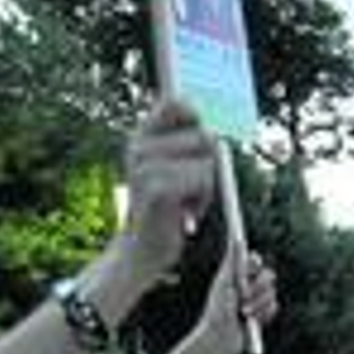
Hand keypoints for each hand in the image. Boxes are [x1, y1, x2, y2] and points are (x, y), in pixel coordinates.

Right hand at [122, 101, 217, 282]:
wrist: (142, 250)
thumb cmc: (166, 209)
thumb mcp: (173, 170)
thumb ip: (187, 144)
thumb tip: (214, 127)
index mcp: (141, 138)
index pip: (175, 103)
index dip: (195, 113)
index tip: (199, 135)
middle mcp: (139, 148)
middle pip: (204, 135)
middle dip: (208, 164)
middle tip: (188, 189)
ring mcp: (146, 167)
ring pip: (207, 159)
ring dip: (206, 186)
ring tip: (185, 202)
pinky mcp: (158, 189)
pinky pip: (203, 178)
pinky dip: (203, 199)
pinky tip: (184, 213)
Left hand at [196, 243, 278, 353]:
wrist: (221, 339)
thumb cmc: (217, 311)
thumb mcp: (224, 284)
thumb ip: (233, 261)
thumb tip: (237, 239)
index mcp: (238, 276)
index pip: (254, 261)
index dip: (254, 264)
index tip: (250, 269)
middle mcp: (249, 286)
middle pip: (268, 275)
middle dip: (258, 287)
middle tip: (244, 296)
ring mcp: (258, 301)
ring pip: (272, 292)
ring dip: (258, 304)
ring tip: (244, 313)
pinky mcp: (264, 314)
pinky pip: (274, 307)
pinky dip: (264, 314)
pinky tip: (252, 321)